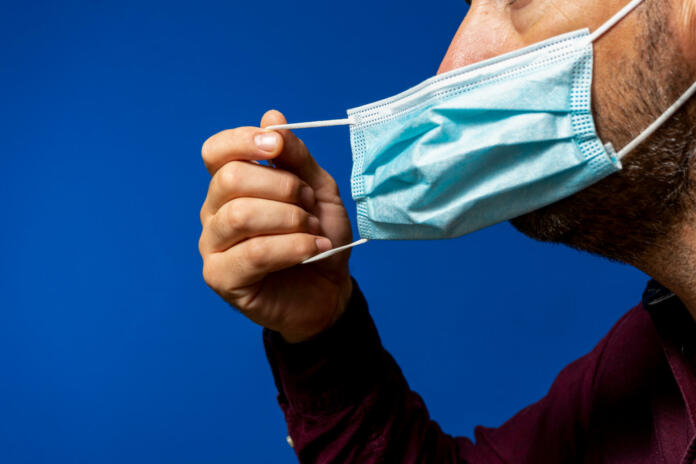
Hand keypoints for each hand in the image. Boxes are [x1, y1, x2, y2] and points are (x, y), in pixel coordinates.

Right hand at [198, 110, 353, 342]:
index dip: (244, 141)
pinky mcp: (221, 277)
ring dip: (290, 218)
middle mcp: (214, 211)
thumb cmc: (318, 236)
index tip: (276, 147)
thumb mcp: (317, 189)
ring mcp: (213, 245)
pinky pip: (253, 252)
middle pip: (230, 179)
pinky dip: (292, 247)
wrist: (329, 289)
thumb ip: (295, 157)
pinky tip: (315, 249)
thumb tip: (272, 118)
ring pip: (240, 215)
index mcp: (231, 185)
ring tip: (314, 230)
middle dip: (282, 187)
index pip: (216, 151)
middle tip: (310, 204)